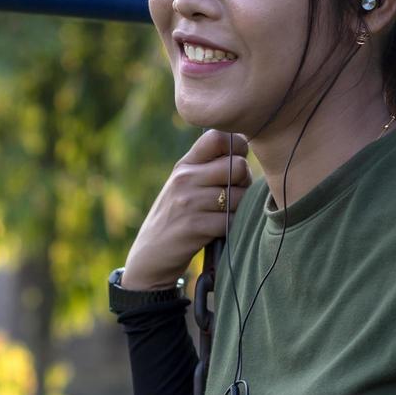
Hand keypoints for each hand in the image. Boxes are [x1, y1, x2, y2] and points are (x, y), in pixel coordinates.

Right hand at [121, 130, 252, 289]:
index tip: (238, 162)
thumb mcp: (183, 187)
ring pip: (239, 196)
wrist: (150, 257)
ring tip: (225, 216)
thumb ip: (207, 169)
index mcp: (184, 165)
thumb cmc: (176, 219)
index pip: (217, 137)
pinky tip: (221, 232)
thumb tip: (244, 156)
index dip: (237, 147)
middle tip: (235, 195)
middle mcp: (184, 179)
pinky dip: (232, 227)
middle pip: (237, 166)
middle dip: (244, 182)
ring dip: (240, 209)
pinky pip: (231, 220)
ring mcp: (188, 202)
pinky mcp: (193, 226)